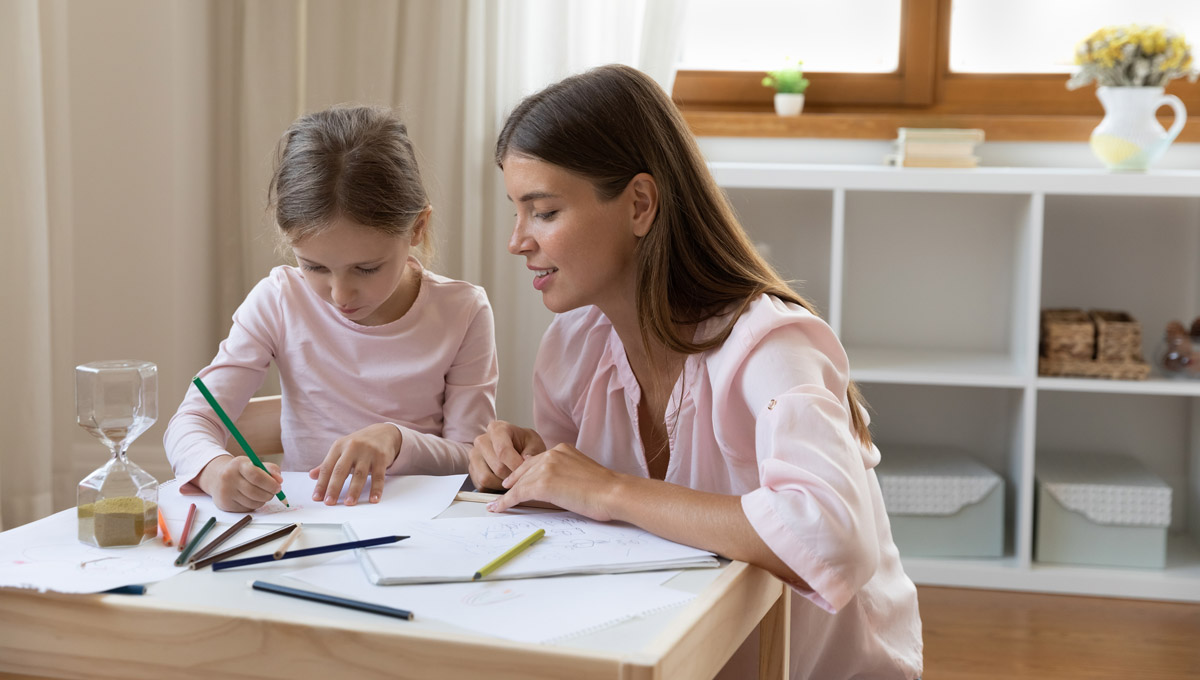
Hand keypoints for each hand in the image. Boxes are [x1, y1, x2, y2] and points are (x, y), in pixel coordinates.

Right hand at [197, 455, 283, 512]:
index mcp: (238, 464)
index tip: (278, 486)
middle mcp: (229, 477)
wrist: (218, 478)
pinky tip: (251, 498)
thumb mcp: (255, 464)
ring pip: (252, 502)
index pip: (256, 476)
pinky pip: (247, 508)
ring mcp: (225, 492)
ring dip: (263, 500)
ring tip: (263, 494)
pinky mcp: (225, 504)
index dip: (270, 483)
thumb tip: (279, 480)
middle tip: (274, 492)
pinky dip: (254, 505)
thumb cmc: (242, 471)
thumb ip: (270, 469)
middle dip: (269, 494)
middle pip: (255, 492)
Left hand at [309, 423, 400, 504]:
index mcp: (338, 446)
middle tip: (329, 502)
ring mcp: (368, 452)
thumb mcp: (341, 450)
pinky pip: (378, 476)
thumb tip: (312, 476)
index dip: (321, 483)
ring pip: (359, 474)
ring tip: (349, 503)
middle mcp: (352, 447)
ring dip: (354, 490)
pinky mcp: (381, 457)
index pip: (327, 467)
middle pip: (341, 470)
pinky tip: (373, 499)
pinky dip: (376, 489)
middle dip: (334, 488)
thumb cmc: (359, 444)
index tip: (317, 497)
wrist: (383, 433)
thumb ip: (328, 464)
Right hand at [468, 420, 546, 490]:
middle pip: (497, 467)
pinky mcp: (471, 470)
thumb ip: (532, 452)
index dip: (515, 465)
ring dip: (502, 483)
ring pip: (486, 478)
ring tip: (512, 478)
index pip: (503, 450)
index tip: (525, 471)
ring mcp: (474, 455)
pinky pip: (481, 486)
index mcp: (497, 429)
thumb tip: (525, 460)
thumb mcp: (534, 444)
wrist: (517, 448)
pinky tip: (503, 480)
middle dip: (512, 475)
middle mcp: (481, 440)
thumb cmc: (525, 445)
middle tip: (521, 475)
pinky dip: (494, 488)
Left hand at [489, 443, 622, 520]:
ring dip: (507, 495)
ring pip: (519, 482)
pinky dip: (505, 502)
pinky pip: (517, 494)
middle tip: (504, 489)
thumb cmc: (605, 488)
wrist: (612, 492)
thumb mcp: (583, 471)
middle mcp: (552, 454)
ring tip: (496, 504)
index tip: (518, 478)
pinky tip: (498, 508)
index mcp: (562, 449)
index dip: (525, 471)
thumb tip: (557, 484)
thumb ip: (567, 472)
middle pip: (525, 469)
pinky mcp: (542, 484)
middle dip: (513, 481)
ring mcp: (546, 467)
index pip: (537, 460)